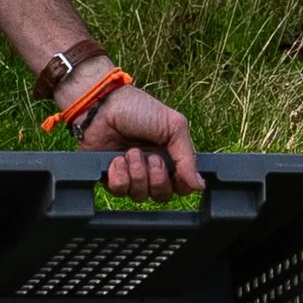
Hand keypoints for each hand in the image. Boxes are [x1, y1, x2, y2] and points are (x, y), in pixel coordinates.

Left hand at [73, 81, 200, 199]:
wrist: (102, 106)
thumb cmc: (138, 109)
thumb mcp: (173, 126)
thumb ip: (188, 158)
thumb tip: (199, 186)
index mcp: (170, 157)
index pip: (182, 186)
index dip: (180, 184)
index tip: (174, 170)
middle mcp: (152, 169)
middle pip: (162, 195)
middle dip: (157, 177)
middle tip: (150, 157)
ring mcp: (131, 175)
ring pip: (140, 195)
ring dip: (137, 173)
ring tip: (130, 152)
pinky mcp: (110, 177)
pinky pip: (119, 191)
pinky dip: (119, 175)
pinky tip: (116, 159)